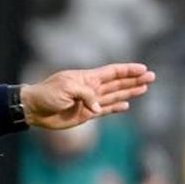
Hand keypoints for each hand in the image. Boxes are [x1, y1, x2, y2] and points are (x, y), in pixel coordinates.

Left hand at [20, 63, 154, 129]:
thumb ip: (87, 95)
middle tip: (151, 77)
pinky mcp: (85, 115)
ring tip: (144, 88)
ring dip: (129, 92)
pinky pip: (104, 111)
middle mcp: (91, 89)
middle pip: (117, 83)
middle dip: (134, 80)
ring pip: (114, 96)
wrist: (33, 109)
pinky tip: (126, 105)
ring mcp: (89, 102)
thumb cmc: (47, 94)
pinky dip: (115, 108)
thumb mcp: (67, 88)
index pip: (112, 72)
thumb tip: (98, 109)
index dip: (127, 70)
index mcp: (87, 78)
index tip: (142, 68)